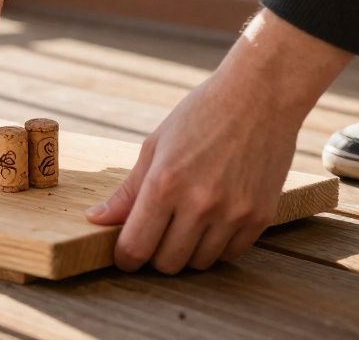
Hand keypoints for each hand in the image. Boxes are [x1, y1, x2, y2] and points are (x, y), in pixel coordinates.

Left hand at [86, 10, 351, 272]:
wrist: (261, 95)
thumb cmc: (202, 113)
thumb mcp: (156, 145)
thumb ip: (128, 190)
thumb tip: (97, 219)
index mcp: (164, 183)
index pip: (136, 247)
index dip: (124, 257)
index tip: (124, 254)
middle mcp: (199, 203)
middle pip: (167, 263)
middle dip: (154, 255)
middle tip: (155, 235)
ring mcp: (233, 213)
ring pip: (199, 263)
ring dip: (187, 252)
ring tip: (184, 224)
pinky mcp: (261, 217)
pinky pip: (230, 254)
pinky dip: (216, 246)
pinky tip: (211, 222)